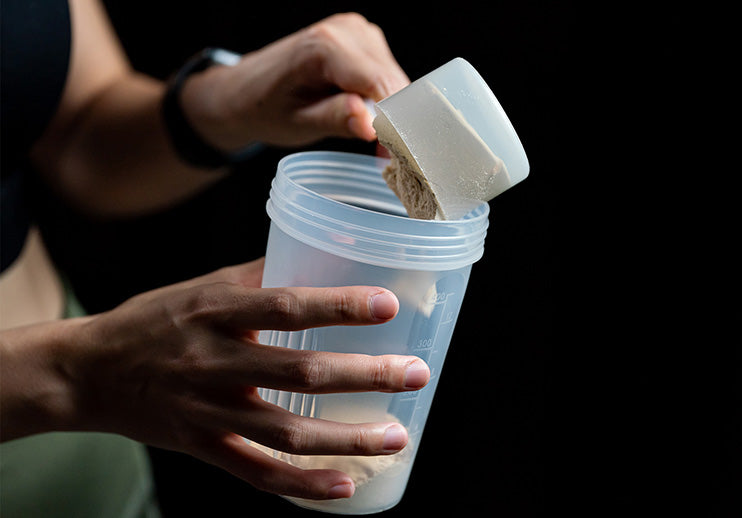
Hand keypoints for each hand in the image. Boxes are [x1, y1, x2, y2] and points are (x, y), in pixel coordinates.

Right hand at [63, 258, 428, 498]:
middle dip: (365, 375)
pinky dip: (303, 485)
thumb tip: (313, 258)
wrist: (87, 371)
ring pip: (287, 433)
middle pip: (299, 374)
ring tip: (398, 436)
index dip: (338, 307)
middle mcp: (213, 362)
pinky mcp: (201, 447)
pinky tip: (345, 485)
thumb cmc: (152, 321)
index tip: (388, 305)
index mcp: (215, 312)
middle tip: (415, 374)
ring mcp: (208, 411)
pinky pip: (257, 473)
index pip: (286, 307)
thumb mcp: (199, 286)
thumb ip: (256, 276)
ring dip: (348, 438)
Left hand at [183, 13, 409, 149]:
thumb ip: (335, 119)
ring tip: (371, 139)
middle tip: (383, 158)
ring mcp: (359, 31)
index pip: (380, 85)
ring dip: (392, 113)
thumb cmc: (265, 108)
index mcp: (325, 46)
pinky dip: (386, 102)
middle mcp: (348, 29)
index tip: (394, 157)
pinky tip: (368, 119)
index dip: (394, 123)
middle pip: (394, 83)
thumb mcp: (297, 123)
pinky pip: (389, 75)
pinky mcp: (366, 40)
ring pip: (397, 81)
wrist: (245, 89)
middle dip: (395, 122)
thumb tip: (371, 126)